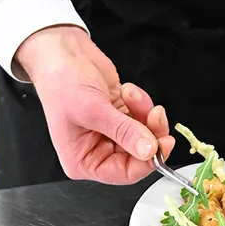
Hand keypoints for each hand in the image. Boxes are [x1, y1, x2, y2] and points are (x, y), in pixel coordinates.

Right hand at [15, 26, 173, 183]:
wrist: (63, 52)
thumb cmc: (62, 83)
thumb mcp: (93, 110)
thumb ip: (123, 131)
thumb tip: (148, 151)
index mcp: (83, 161)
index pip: (122, 173)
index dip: (145, 162)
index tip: (161, 145)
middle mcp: (97, 149)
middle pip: (138, 154)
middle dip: (149, 133)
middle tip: (156, 115)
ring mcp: (111, 131)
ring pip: (145, 134)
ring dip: (144, 113)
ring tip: (130, 94)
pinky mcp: (120, 114)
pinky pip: (143, 116)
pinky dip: (141, 103)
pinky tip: (127, 90)